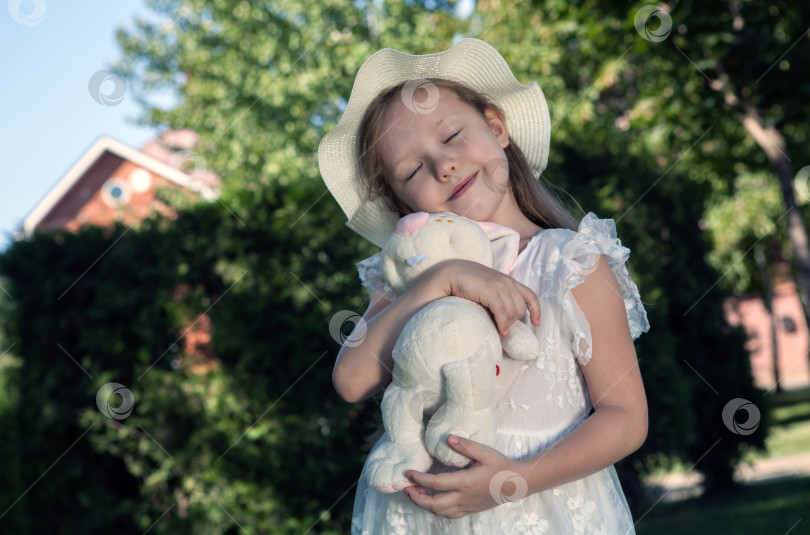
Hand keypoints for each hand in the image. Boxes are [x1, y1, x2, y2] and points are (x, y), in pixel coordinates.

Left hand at [403, 434, 523, 518]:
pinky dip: (438, 510)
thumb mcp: (485, 452)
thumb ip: (465, 445)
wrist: (517, 483)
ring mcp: (467, 506)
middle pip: (434, 504)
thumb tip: (448, 437)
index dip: (419, 479)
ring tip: (417, 493)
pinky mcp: (471, 509)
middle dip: (417, 498)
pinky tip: (434, 502)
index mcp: (465, 482)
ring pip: (441, 512)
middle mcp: (464, 497)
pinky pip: (450, 515)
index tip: (409, 473)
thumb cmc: (501, 466)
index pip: (436, 484)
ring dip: (425, 505)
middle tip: (406, 488)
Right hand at [438, 259, 540, 335]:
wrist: (452, 273)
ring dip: (508, 324)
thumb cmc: (468, 284)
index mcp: (509, 281)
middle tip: (503, 328)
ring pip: (514, 312)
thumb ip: (499, 297)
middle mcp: (507, 282)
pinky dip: (503, 323)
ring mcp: (500, 286)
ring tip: (500, 330)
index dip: (536, 311)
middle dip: (514, 321)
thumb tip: (506, 317)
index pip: (530, 296)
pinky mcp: (490, 291)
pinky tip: (500, 330)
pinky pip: (503, 312)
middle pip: (521, 308)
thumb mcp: (489, 288)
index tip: (536, 324)